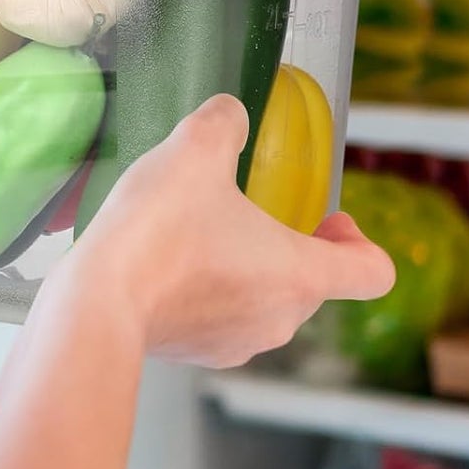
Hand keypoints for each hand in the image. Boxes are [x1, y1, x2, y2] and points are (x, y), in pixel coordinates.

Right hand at [64, 94, 393, 367]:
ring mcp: (236, 344)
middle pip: (313, 285)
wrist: (96, 302)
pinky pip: (219, 319)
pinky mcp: (194, 353)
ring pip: (263, 304)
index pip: (372, 272)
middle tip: (247, 214)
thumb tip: (230, 115)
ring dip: (245, 270)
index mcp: (300, 274)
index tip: (326, 218)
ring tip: (198, 234)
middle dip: (288, 247)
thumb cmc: (156, 232)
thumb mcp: (195, 149)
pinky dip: (207, 293)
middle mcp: (279, 320)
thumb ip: (225, 122)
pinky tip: (166, 262)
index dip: (360, 241)